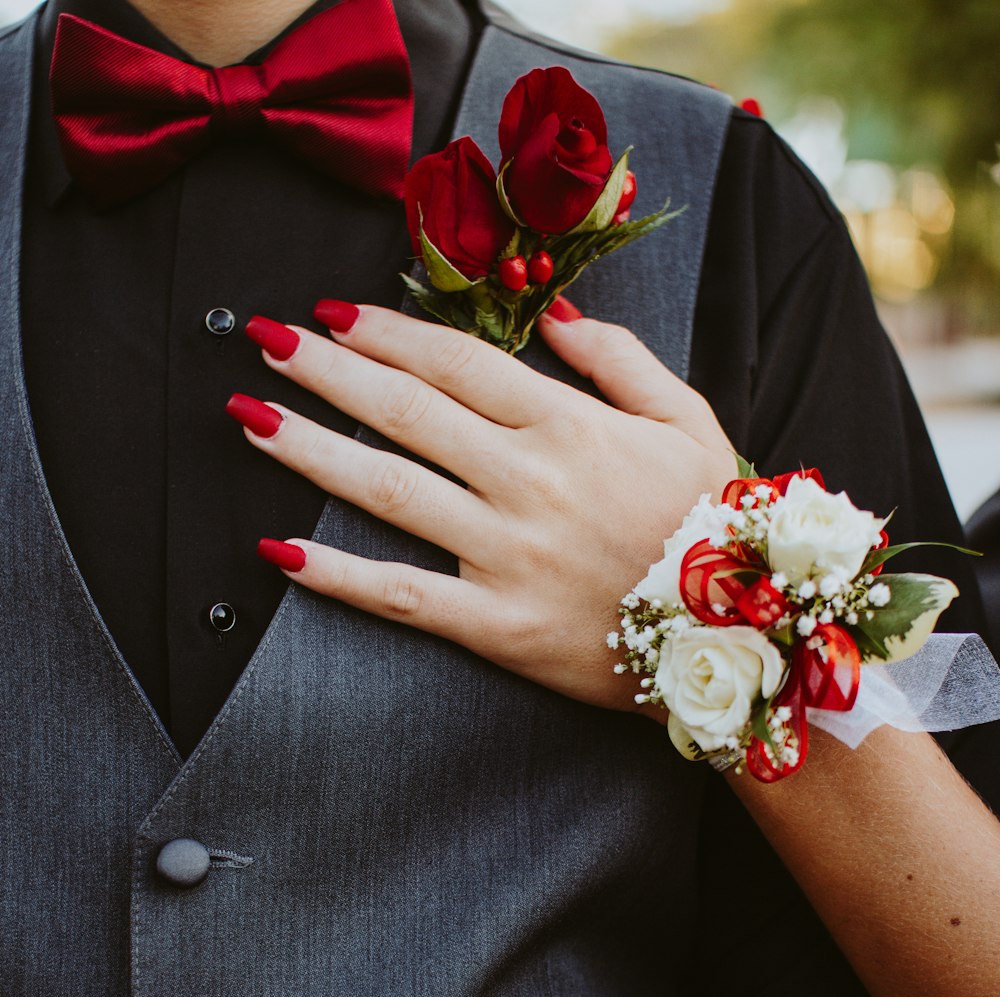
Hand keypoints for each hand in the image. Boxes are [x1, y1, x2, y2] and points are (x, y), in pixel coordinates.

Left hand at [233, 299, 735, 711]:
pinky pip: (402, 594)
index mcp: (570, 426)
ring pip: (389, 490)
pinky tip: (279, 550)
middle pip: (407, 412)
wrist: (740, 633)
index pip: (458, 361)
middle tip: (264, 339)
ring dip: (309, 449)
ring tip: (249, 418)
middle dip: (326, 370)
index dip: (387, 331)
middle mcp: (528, 481)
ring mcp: (507, 555)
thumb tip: (556, 314)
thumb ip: (620, 360)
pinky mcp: (497, 625)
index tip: (332, 312)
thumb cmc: (713, 522)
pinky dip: (337, 574)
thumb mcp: (687, 420)